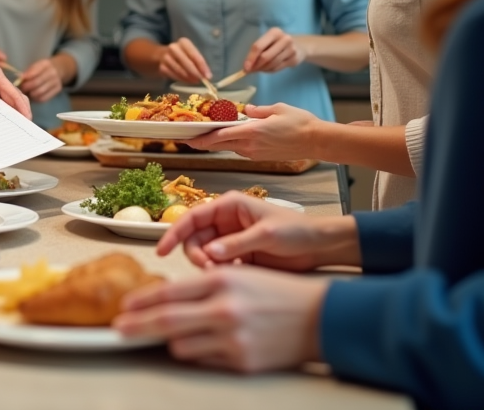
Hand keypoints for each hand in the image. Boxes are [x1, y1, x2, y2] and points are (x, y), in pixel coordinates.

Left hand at [19, 58, 64, 102]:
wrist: (59, 69)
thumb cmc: (43, 68)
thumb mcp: (36, 65)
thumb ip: (28, 72)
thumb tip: (19, 79)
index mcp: (45, 64)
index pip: (35, 71)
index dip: (26, 77)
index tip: (19, 80)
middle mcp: (52, 72)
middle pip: (36, 83)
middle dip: (26, 87)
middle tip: (21, 89)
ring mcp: (56, 82)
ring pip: (39, 92)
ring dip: (30, 94)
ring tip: (25, 93)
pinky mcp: (57, 90)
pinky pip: (44, 98)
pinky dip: (35, 99)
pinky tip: (32, 96)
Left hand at [112, 267, 327, 372]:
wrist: (320, 318)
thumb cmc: (277, 292)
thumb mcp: (239, 275)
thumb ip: (203, 285)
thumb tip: (165, 298)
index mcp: (222, 281)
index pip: (169, 292)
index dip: (141, 301)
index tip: (124, 306)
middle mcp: (224, 309)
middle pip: (166, 321)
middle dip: (137, 326)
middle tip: (118, 329)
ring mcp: (232, 338)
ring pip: (181, 345)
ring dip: (172, 341)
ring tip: (175, 335)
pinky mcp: (241, 361)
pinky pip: (203, 360)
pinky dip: (196, 352)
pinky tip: (201, 344)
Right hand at [155, 192, 359, 270]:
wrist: (321, 248)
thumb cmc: (299, 231)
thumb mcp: (267, 235)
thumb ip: (237, 244)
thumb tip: (209, 253)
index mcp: (229, 206)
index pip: (192, 217)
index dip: (174, 232)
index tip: (162, 250)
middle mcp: (226, 222)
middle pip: (194, 239)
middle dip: (195, 255)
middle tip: (208, 269)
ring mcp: (231, 240)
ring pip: (204, 254)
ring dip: (208, 266)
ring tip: (225, 273)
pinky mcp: (238, 257)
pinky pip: (218, 266)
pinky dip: (220, 273)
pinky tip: (235, 277)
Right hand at [158, 38, 209, 81]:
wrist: (161, 55)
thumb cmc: (182, 54)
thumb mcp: (190, 52)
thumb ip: (198, 62)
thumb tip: (207, 75)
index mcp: (183, 42)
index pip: (194, 55)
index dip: (202, 66)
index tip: (208, 76)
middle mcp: (173, 48)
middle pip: (187, 63)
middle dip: (196, 73)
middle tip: (202, 80)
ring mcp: (166, 57)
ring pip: (179, 70)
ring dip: (189, 78)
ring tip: (195, 81)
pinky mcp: (161, 67)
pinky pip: (173, 75)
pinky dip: (181, 79)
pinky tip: (187, 81)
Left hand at [187, 103, 322, 159]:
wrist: (317, 142)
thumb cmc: (300, 123)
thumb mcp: (277, 108)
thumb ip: (258, 110)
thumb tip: (247, 110)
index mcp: (252, 131)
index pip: (220, 136)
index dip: (202, 138)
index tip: (188, 139)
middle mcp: (251, 145)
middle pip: (220, 145)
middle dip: (202, 143)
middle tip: (187, 140)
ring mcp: (255, 153)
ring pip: (229, 148)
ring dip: (216, 143)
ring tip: (204, 136)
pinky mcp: (261, 157)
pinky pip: (241, 150)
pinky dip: (231, 144)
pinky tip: (228, 138)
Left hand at [244, 27, 305, 72]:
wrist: (299, 45)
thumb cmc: (277, 43)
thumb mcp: (267, 42)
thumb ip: (257, 51)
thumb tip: (247, 66)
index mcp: (274, 32)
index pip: (258, 46)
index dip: (250, 58)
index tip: (245, 68)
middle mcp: (284, 39)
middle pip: (265, 57)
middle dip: (256, 66)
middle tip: (251, 71)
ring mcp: (291, 49)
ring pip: (272, 64)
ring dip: (263, 69)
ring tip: (260, 68)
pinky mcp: (294, 59)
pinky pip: (278, 68)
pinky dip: (270, 70)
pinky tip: (268, 68)